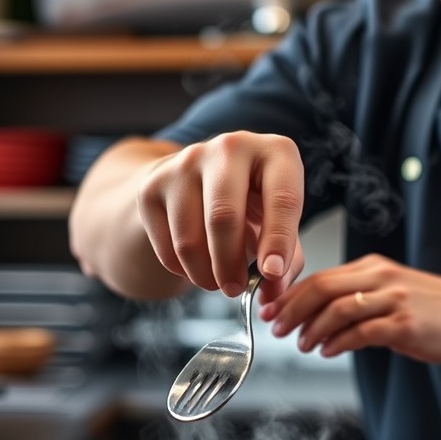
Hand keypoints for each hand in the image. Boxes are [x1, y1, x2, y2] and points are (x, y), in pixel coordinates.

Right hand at [135, 131, 305, 297]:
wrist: (199, 181)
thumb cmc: (251, 204)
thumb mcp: (279, 224)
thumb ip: (287, 260)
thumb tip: (272, 291)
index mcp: (275, 152)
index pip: (282, 198)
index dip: (278, 242)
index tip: (272, 275)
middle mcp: (229, 147)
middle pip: (223, 217)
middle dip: (230, 265)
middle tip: (234, 289)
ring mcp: (185, 163)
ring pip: (189, 238)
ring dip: (204, 275)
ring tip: (215, 282)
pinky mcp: (152, 185)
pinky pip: (166, 246)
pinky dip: (182, 270)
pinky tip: (195, 266)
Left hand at [261, 254, 440, 364]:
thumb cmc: (432, 310)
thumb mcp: (390, 294)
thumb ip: (355, 301)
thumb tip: (313, 320)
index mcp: (372, 268)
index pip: (319, 277)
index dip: (288, 295)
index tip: (269, 310)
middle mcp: (381, 278)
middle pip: (321, 288)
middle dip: (291, 310)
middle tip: (276, 328)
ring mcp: (393, 300)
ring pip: (337, 310)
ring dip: (312, 329)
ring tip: (302, 344)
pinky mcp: (405, 324)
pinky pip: (361, 332)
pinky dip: (338, 342)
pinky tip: (328, 351)